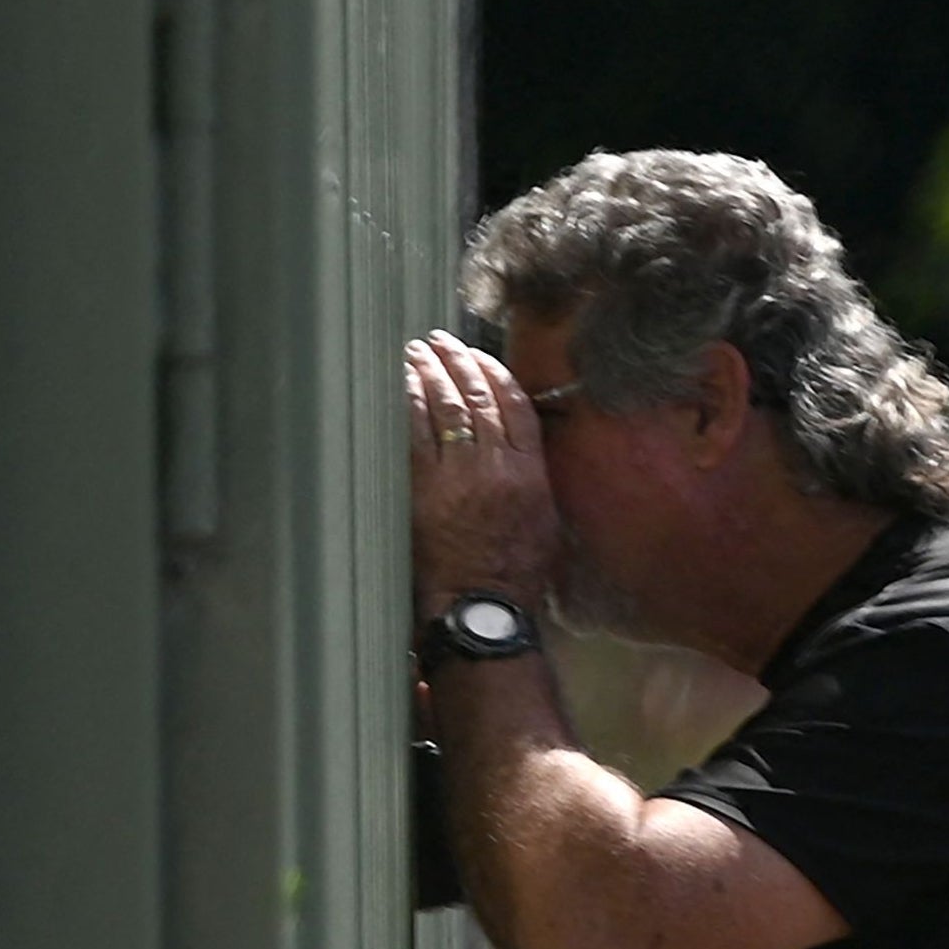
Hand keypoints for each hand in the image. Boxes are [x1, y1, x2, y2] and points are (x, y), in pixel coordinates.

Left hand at [405, 330, 560, 610]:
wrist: (484, 607)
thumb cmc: (517, 573)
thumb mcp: (546, 521)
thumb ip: (535, 477)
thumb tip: (520, 445)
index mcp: (531, 473)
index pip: (516, 405)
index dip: (496, 373)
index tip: (480, 355)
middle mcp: (498, 467)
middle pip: (479, 397)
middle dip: (459, 361)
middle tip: (441, 341)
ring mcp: (461, 477)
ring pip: (447, 408)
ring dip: (431, 373)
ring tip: (418, 351)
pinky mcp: (427, 490)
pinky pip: (417, 434)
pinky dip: (409, 403)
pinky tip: (402, 384)